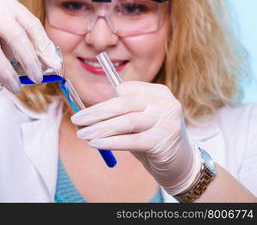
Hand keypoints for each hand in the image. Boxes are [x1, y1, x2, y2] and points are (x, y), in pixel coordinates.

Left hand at [71, 81, 200, 195]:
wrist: (180, 165)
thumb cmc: (152, 139)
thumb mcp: (137, 121)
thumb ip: (119, 112)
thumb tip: (86, 113)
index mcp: (159, 92)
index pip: (126, 90)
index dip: (103, 101)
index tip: (85, 112)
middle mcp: (166, 103)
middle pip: (124, 103)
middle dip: (96, 113)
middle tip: (77, 120)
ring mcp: (167, 121)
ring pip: (126, 121)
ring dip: (100, 128)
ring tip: (82, 134)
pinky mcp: (163, 140)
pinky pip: (131, 140)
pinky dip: (110, 142)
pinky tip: (95, 143)